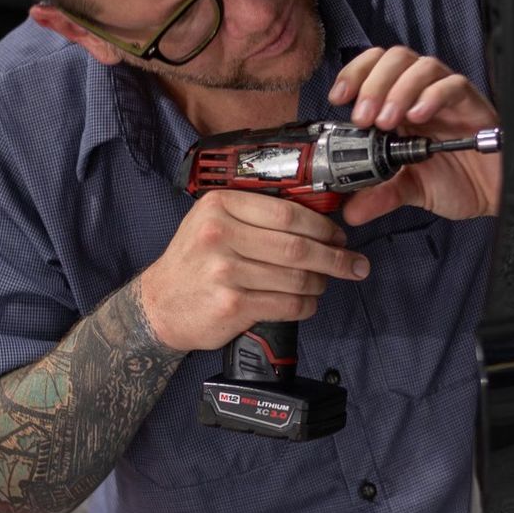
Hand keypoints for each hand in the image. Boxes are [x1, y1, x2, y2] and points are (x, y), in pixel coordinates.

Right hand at [137, 189, 372, 352]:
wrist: (158, 305)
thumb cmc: (193, 263)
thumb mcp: (212, 223)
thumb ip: (254, 216)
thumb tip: (315, 220)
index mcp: (220, 207)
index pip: (288, 213)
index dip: (323, 226)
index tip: (340, 235)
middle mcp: (221, 235)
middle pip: (298, 246)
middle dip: (336, 257)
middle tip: (354, 263)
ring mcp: (226, 272)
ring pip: (296, 277)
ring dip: (321, 283)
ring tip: (326, 283)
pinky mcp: (232, 305)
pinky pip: (287, 304)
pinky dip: (306, 306)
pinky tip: (308, 303)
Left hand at [327, 46, 501, 224]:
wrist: (494, 195)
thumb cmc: (457, 181)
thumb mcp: (409, 191)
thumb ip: (379, 196)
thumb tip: (349, 210)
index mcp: (401, 106)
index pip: (374, 68)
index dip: (354, 74)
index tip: (338, 98)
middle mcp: (423, 94)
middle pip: (394, 59)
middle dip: (373, 83)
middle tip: (363, 117)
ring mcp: (448, 96)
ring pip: (422, 66)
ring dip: (398, 90)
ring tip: (387, 122)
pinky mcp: (472, 104)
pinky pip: (453, 85)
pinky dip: (433, 96)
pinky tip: (420, 117)